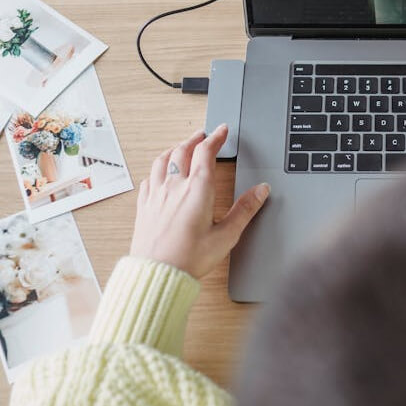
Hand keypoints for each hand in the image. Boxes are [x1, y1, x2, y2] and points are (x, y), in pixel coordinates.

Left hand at [130, 125, 269, 278]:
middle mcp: (174, 186)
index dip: (216, 137)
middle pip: (183, 150)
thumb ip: (245, 210)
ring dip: (175, 148)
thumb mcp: (226, 235)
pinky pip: (150, 178)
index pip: (206, 152)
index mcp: (197, 189)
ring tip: (181, 146)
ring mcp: (156, 195)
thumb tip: (261, 190)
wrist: (157, 274)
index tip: (222, 130)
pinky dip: (158, 168)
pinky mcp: (144, 206)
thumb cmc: (190, 258)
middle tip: (204, 135)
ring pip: (163, 160)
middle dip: (195, 139)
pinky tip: (160, 174)